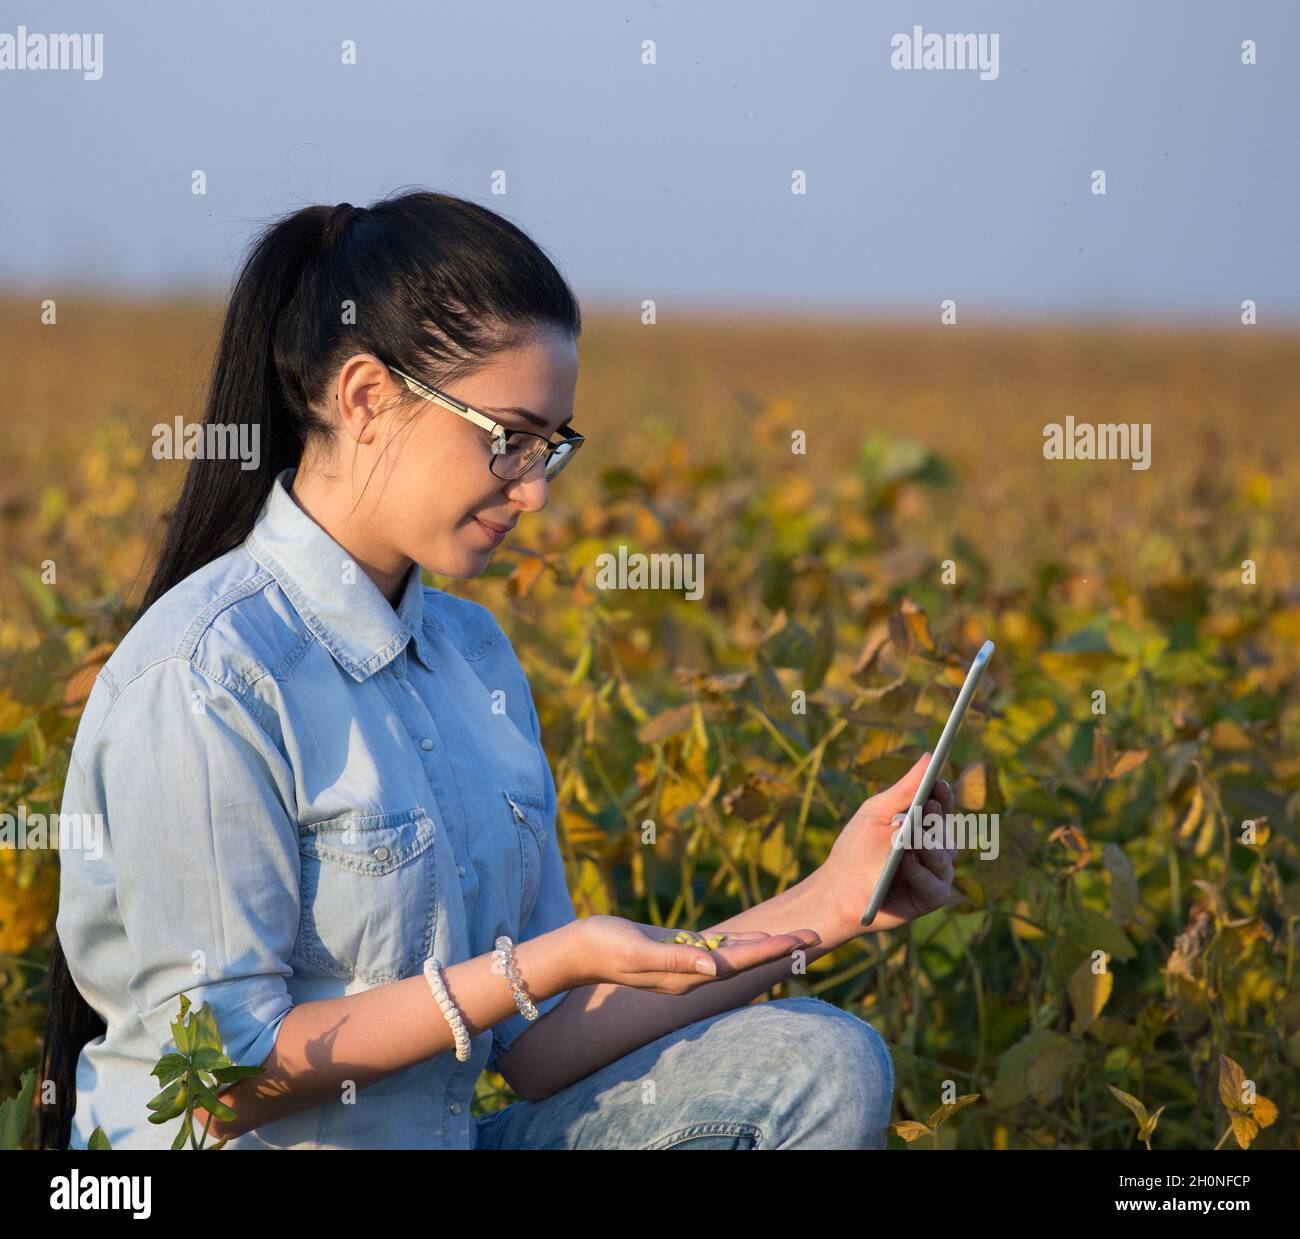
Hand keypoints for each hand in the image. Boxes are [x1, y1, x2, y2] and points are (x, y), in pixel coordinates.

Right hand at [569, 916, 820, 994]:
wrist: (579, 950)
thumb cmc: (605, 947)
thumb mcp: (639, 951)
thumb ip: (677, 959)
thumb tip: (715, 967)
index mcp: (688, 974)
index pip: (740, 962)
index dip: (773, 949)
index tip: (801, 940)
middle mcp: (693, 973)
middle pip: (746, 959)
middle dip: (781, 947)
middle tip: (816, 934)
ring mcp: (686, 963)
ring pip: (736, 953)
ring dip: (766, 944)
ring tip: (796, 936)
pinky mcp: (677, 949)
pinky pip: (717, 946)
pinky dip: (741, 940)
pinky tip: (756, 934)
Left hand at [822, 751, 956, 936]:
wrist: (837, 891)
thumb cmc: (856, 850)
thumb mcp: (877, 814)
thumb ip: (904, 789)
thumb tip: (929, 756)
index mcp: (921, 825)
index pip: (941, 807)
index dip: (943, 795)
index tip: (938, 783)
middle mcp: (933, 849)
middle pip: (947, 831)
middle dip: (937, 820)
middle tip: (927, 807)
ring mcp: (934, 874)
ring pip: (945, 858)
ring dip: (929, 847)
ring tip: (914, 836)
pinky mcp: (929, 898)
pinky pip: (936, 886)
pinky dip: (921, 874)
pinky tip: (908, 862)